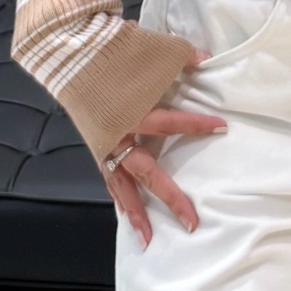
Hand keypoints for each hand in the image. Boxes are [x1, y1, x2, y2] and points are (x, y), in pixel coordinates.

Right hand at [101, 51, 224, 246]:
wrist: (69, 54)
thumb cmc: (110, 53)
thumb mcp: (148, 50)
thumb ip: (179, 57)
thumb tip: (206, 59)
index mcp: (131, 111)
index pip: (171, 123)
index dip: (197, 125)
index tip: (221, 127)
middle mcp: (118, 135)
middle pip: (149, 173)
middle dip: (170, 198)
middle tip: (191, 221)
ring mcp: (104, 145)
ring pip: (122, 186)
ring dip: (136, 214)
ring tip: (149, 240)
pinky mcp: (96, 147)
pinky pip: (109, 179)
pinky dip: (118, 198)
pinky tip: (128, 216)